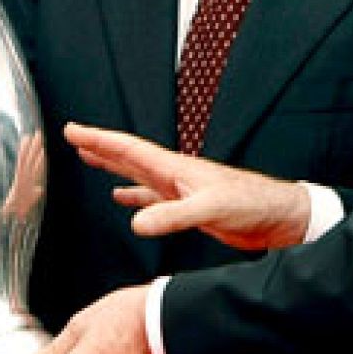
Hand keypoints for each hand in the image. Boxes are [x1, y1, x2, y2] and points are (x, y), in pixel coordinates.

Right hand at [65, 122, 312, 250]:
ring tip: (91, 159)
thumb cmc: (252, 205)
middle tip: (74, 137)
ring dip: (113, 167)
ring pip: (137, 174)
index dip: (99, 140)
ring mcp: (180, 190)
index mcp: (175, 169)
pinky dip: (134, 197)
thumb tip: (136, 223)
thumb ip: (173, 216)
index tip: (73, 130)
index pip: (129, 149)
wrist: (279, 216)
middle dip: (100, 147)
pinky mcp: (189, 207)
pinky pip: (152, 199)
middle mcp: (174, 175)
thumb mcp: (210, 210)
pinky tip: (124, 200)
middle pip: (128, 156)